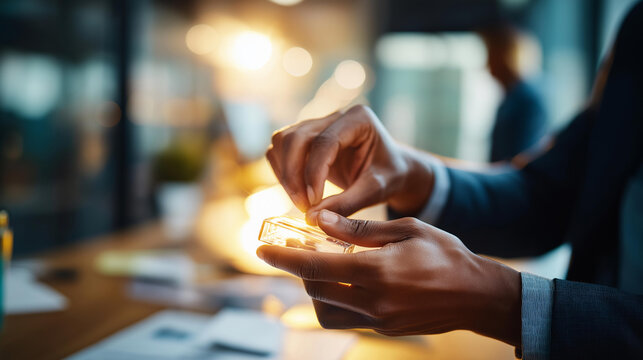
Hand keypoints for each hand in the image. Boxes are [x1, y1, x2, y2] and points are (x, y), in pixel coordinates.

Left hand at [257, 210, 521, 345]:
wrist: (478, 295)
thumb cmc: (446, 255)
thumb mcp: (406, 230)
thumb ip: (360, 228)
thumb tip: (322, 220)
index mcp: (377, 272)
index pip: (316, 265)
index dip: (284, 257)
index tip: (260, 249)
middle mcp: (372, 301)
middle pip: (315, 289)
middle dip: (299, 269)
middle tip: (297, 248)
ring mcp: (377, 320)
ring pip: (325, 311)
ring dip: (315, 289)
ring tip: (322, 266)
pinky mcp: (383, 329)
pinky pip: (346, 318)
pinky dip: (335, 299)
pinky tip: (345, 280)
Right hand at [266, 105, 433, 221]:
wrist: (391, 170)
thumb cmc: (390, 176)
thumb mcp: (376, 191)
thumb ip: (347, 203)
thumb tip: (312, 217)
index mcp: (358, 118)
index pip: (324, 142)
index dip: (313, 173)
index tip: (312, 202)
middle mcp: (335, 116)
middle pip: (296, 137)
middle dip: (294, 174)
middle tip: (303, 207)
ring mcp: (318, 123)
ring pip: (283, 141)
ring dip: (285, 174)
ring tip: (302, 203)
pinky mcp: (306, 137)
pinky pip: (281, 149)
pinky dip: (283, 172)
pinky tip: (298, 193)